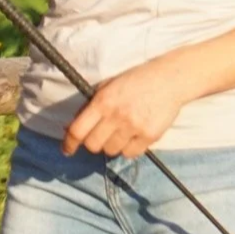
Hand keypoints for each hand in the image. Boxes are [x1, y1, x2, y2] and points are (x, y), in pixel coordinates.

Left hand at [64, 53, 198, 158]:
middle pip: (93, 145)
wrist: (168, 80)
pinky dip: (129, 149)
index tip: (66, 150)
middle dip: (93, 143)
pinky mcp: (149, 136)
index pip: (78, 130)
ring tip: (120, 132)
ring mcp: (133, 127)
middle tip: (101, 135)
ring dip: (112, 145)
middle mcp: (116, 116)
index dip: (69, 143)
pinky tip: (133, 136)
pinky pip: (130, 154)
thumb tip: (72, 127)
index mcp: (102, 101)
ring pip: (111, 151)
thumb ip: (91, 106)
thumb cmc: (135, 81)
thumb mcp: (108, 86)